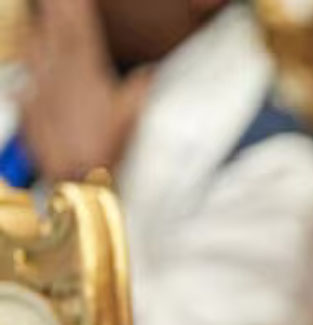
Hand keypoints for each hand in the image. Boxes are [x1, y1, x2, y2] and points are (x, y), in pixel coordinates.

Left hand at [19, 0, 150, 180]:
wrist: (76, 181)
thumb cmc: (108, 150)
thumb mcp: (133, 118)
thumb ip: (139, 90)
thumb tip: (148, 74)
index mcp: (87, 74)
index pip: (80, 29)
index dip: (77, 7)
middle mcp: (59, 76)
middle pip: (56, 32)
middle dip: (57, 9)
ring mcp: (41, 91)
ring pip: (37, 51)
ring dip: (40, 30)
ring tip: (41, 14)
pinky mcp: (30, 108)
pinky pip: (27, 81)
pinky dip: (30, 69)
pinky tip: (29, 64)